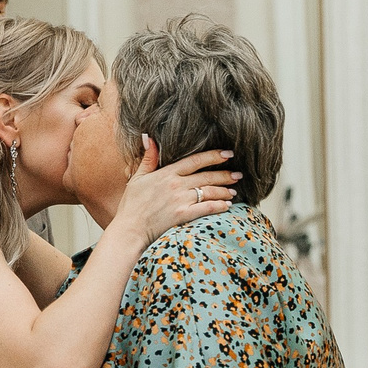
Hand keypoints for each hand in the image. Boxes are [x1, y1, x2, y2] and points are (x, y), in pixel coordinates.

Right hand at [112, 136, 242, 245]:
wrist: (129, 229)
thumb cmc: (132, 206)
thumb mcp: (137, 178)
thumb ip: (148, 158)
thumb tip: (149, 138)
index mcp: (166, 174)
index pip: (195, 160)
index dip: (213, 156)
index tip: (228, 153)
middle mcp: (176, 185)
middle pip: (206, 176)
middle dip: (225, 174)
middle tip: (238, 174)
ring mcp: (180, 200)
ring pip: (209, 191)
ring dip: (224, 191)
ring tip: (233, 190)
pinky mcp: (183, 216)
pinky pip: (206, 208)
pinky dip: (218, 206)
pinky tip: (227, 206)